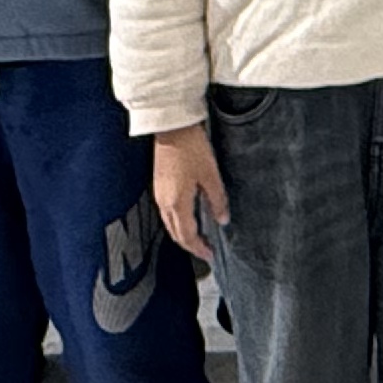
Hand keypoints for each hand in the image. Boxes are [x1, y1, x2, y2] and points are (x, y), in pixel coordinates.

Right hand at [152, 124, 229, 261]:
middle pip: (176, 234)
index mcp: (177, 203)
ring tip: (199, 237)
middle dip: (190, 245)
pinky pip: (167, 212)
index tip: (210, 255)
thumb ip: (217, 200)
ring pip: (170, 224)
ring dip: (183, 234)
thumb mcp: (210, 175)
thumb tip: (223, 220)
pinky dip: (178, 221)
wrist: (172, 127)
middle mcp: (164, 202)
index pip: (187, 236)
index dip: (199, 249)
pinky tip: (189, 216)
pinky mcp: (159, 185)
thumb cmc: (191, 148)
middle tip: (205, 250)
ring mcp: (159, 194)